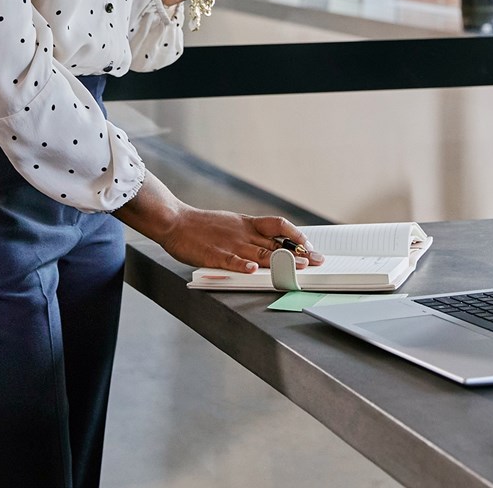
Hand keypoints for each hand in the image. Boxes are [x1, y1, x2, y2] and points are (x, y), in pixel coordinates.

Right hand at [159, 208, 325, 273]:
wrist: (176, 221)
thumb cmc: (202, 226)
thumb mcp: (232, 223)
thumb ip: (250, 234)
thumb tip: (271, 243)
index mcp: (247, 224)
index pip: (279, 225)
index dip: (296, 234)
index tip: (310, 245)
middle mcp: (243, 233)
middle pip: (276, 243)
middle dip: (298, 253)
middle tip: (316, 262)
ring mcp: (230, 243)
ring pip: (260, 253)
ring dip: (281, 261)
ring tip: (298, 267)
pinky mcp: (215, 254)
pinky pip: (232, 260)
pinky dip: (243, 265)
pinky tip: (253, 270)